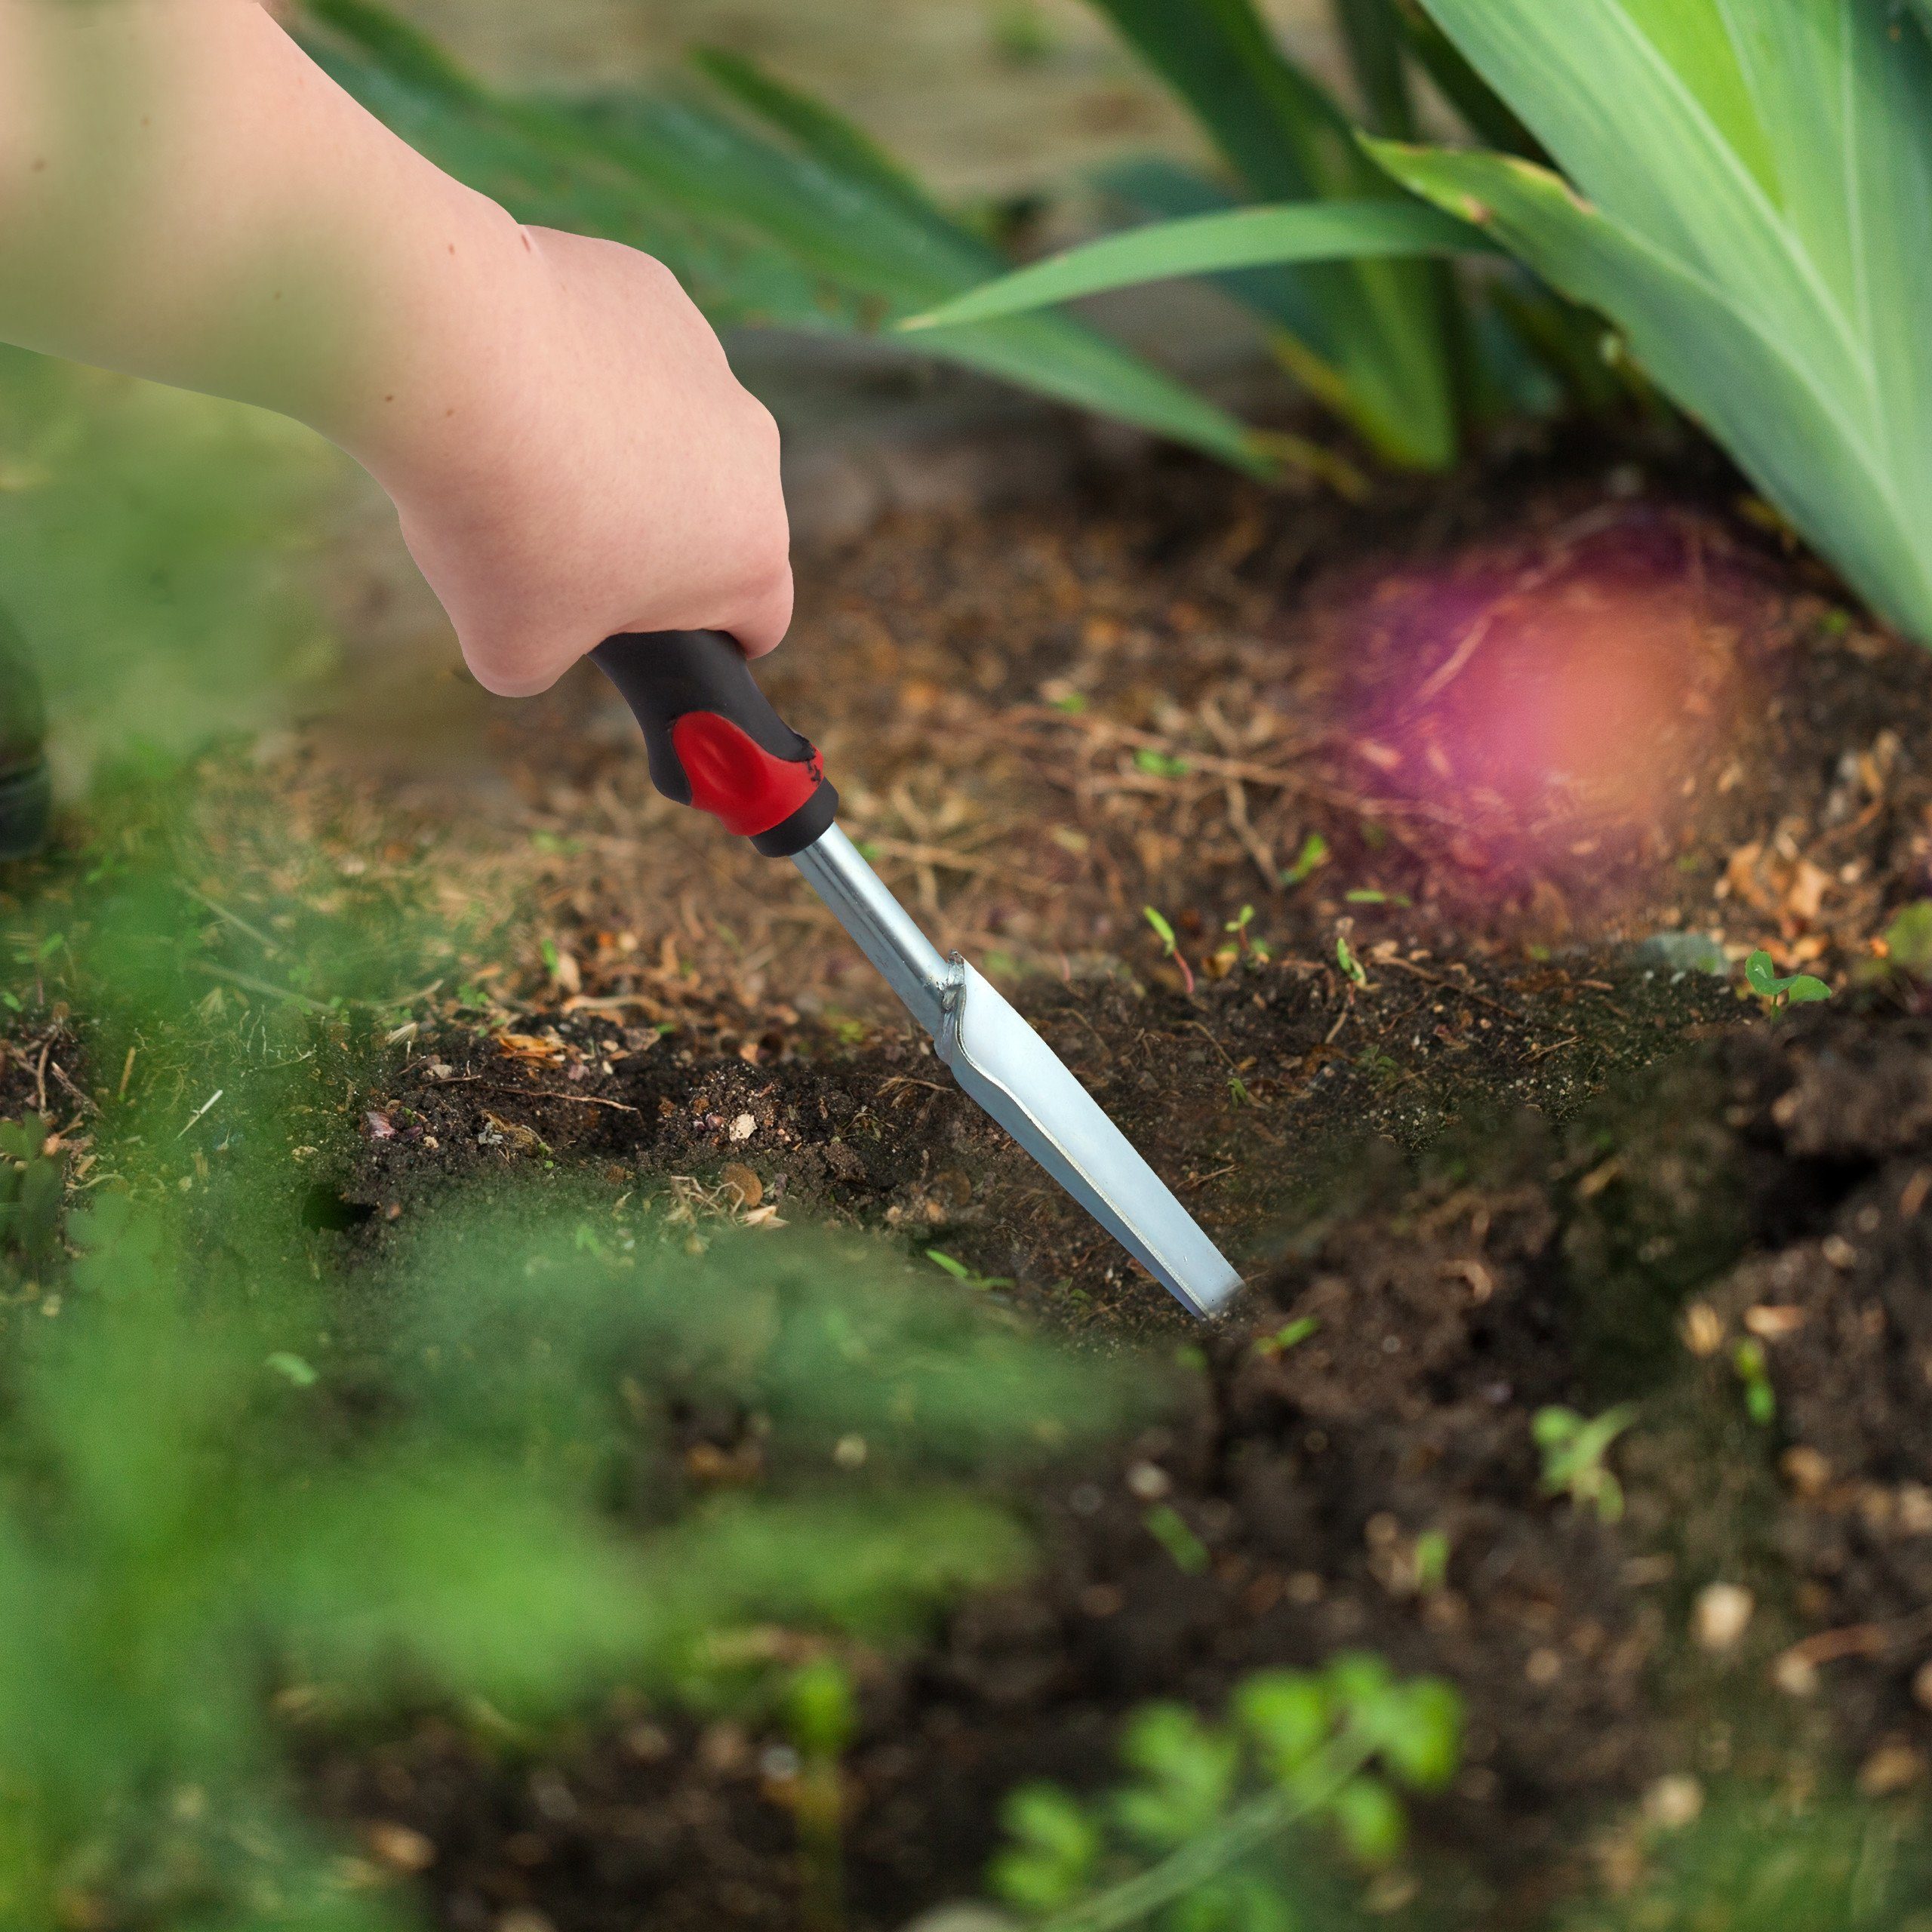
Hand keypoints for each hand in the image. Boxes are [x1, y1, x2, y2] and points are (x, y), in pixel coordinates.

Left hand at [386, 229, 792, 697]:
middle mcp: (754, 453)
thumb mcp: (511, 651)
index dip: (704, 643)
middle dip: (642, 539)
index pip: (757, 622)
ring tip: (512, 457)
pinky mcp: (651, 290)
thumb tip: (533, 638)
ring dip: (610, 449)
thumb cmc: (499, 524)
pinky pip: (619, 350)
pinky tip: (506, 380)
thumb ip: (546, 662)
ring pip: (666, 428)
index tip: (647, 637)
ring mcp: (708, 362)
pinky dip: (572, 368)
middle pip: (709, 519)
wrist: (453, 363)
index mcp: (749, 555)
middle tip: (547, 549)